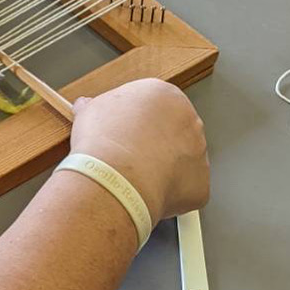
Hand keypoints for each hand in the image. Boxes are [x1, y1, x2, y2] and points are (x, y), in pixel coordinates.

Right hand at [69, 78, 208, 225]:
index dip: (135, 122)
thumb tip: (87, 106)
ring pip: (180, 162)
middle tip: (128, 156)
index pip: (153, 106)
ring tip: (134, 177)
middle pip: (171, 132)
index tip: (122, 133)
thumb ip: (96, 105)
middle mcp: (189, 120)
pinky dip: (168, 194)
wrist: (116, 177)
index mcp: (165, 95)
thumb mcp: (90, 110)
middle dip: (153, 144)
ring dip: (162, 168)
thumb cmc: (105, 141)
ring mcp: (199, 153)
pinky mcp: (201, 184)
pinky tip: (146, 193)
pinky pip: (184, 190)